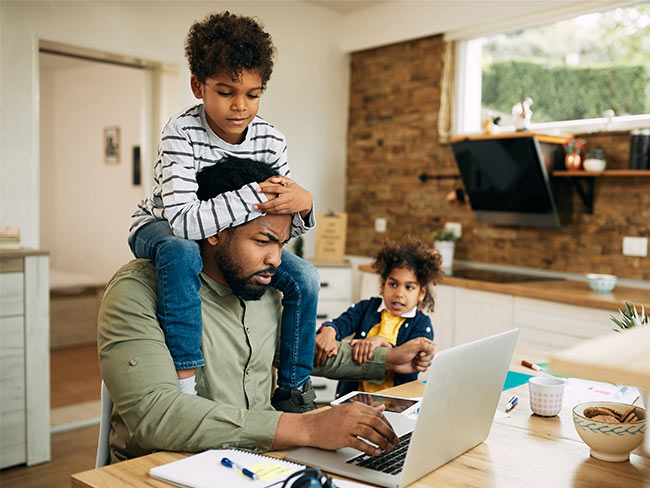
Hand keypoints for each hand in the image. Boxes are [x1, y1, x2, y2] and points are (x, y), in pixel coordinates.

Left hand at [254, 176, 311, 216]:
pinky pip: (278, 213)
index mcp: (287, 190)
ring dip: (266, 209)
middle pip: (274, 202)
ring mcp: (288, 205)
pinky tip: (264, 211)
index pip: (275, 189)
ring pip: (275, 209)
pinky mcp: (288, 211)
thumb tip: (271, 179)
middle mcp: (287, 198)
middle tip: (255, 205)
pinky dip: (270, 213)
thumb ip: (280, 178)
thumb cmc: (296, 190)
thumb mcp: (290, 181)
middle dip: (264, 204)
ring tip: (257, 208)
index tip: (257, 190)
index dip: (266, 189)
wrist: (306, 200)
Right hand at [274, 402, 398, 455]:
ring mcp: (347, 425)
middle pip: (377, 423)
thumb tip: (382, 409)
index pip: (378, 414)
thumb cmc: (328, 420)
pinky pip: (360, 443)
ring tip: (387, 448)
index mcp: (355, 406)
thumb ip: (365, 410)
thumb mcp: (348, 411)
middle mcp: (352, 414)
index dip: (388, 424)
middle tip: (394, 441)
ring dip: (382, 442)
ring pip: (371, 433)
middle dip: (388, 433)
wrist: (310, 427)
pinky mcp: (343, 437)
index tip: (392, 432)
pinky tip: (376, 452)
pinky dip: (370, 449)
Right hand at [314, 327, 338, 366]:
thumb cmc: (332, 341)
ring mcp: (317, 344)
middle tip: (315, 366)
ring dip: (312, 359)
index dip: (321, 363)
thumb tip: (329, 356)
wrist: (328, 333)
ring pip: (313, 354)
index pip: (322, 359)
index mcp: (326, 349)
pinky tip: (310, 356)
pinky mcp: (314, 341)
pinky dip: (310, 353)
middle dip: (316, 363)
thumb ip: (334, 352)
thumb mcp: (335, 347)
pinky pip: (311, 349)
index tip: (320, 365)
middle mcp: (321, 347)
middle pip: (317, 357)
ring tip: (312, 363)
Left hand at [350, 336, 390, 364]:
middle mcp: (362, 342)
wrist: (376, 339)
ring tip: (364, 363)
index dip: (355, 356)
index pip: (355, 350)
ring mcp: (367, 343)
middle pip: (360, 352)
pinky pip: (370, 351)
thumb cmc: (366, 342)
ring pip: (365, 352)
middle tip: (359, 364)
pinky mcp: (372, 344)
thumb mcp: (360, 341)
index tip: (355, 361)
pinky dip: (369, 355)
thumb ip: (355, 342)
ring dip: (364, 359)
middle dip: (359, 359)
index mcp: (358, 342)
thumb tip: (349, 345)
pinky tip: (368, 359)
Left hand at [385, 337, 435, 374]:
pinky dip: (419, 368)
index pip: (433, 347)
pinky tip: (413, 365)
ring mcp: (421, 358)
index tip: (420, 352)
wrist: (393, 362)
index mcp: (422, 343)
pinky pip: (426, 369)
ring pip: (429, 363)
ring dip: (420, 363)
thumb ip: (424, 346)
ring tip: (413, 360)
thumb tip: (434, 347)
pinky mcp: (420, 366)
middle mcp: (423, 350)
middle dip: (423, 358)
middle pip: (432, 356)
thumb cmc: (400, 352)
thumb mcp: (412, 348)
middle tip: (415, 356)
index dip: (428, 351)